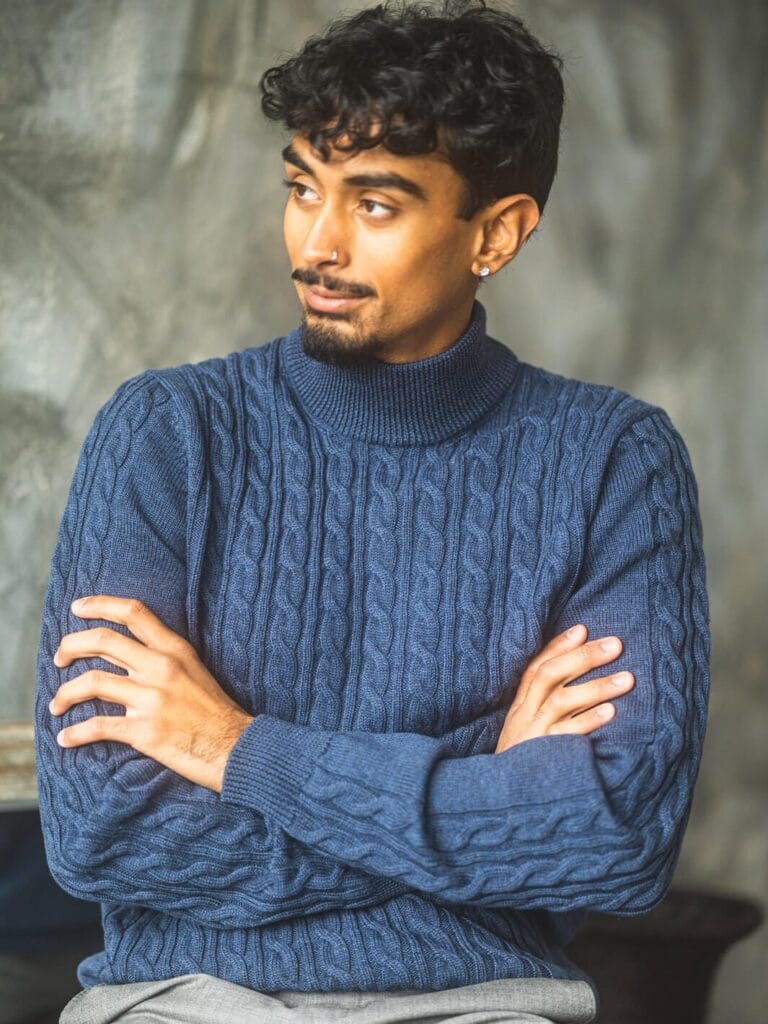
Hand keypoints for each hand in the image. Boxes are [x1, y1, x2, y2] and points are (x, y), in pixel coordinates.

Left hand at [49, 595, 253, 791]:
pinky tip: (65, 738)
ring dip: (64, 693)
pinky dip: (75, 733)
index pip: (133, 613)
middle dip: (70, 646)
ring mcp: (152, 699)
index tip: (77, 608)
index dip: (99, 605)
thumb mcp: (194, 668)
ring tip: (57, 704)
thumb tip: (127, 650)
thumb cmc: (213, 709)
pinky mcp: (145, 731)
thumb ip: (163, 655)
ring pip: (91, 682)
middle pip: (102, 641)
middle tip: (59, 658)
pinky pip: (97, 726)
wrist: (234, 746)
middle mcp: (161, 667)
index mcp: (174, 649)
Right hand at [494, 624, 632, 752]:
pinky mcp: (542, 758)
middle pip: (549, 676)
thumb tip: (577, 677)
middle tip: (616, 645)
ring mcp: (532, 735)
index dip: (558, 646)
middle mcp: (523, 716)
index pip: (536, 667)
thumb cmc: (524, 763)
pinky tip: (611, 712)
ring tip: (628, 679)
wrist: (502, 805)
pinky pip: (566, 736)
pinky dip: (588, 722)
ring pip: (560, 701)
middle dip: (583, 657)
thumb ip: (545, 704)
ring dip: (595, 686)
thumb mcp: (527, 729)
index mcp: (520, 707)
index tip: (583, 628)